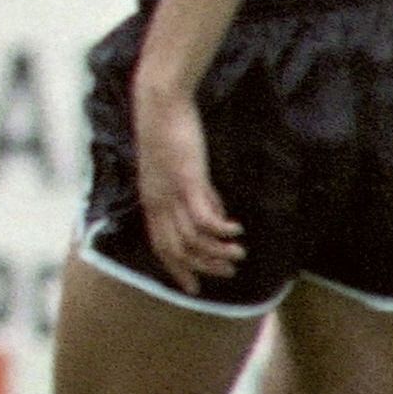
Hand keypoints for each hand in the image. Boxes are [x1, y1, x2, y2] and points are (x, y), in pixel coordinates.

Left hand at [130, 83, 244, 286]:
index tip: (194, 289)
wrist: (161, 104)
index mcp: (152, 201)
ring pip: (192, 240)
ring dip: (218, 251)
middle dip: (203, 267)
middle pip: (177, 250)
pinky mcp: (187, 180)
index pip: (161, 247)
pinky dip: (221, 229)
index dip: (177, 270)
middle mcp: (158, 203)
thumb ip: (199, 194)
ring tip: (240, 254)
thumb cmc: (171, 133)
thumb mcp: (182, 170)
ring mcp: (171, 193)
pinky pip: (204, 217)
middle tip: (229, 273)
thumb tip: (217, 214)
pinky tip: (237, 230)